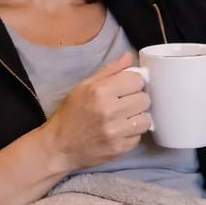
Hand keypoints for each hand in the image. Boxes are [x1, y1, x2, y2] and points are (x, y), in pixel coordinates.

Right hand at [41, 50, 151, 171]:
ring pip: (146, 119)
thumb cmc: (71, 114)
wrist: (59, 147)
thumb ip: (110, 70)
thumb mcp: (84, 86)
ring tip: (124, 119)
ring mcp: (115, 132)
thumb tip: (129, 56)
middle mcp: (109, 111)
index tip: (127, 88)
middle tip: (126, 104)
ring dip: (138, 118)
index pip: (137, 80)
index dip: (133, 83)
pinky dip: (132, 134)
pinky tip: (120, 132)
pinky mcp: (119, 148)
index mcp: (100, 91)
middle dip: (137, 100)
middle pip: (145, 99)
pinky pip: (139, 137)